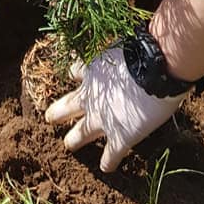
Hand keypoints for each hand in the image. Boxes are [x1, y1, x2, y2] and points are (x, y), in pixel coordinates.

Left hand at [45, 46, 185, 171]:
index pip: (75, 71)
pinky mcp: (118, 138)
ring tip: (68, 145)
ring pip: (80, 135)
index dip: (75, 74)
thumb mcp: (120, 43)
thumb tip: (128, 36)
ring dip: (73, 140)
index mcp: (90, 70)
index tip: (73, 75)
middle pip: (67, 106)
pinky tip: (107, 167)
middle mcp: (90, 96)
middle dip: (57, 112)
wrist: (154, 69)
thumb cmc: (140, 49)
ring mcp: (101, 120)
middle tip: (48, 117)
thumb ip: (117, 47)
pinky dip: (109, 162)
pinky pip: (110, 156)